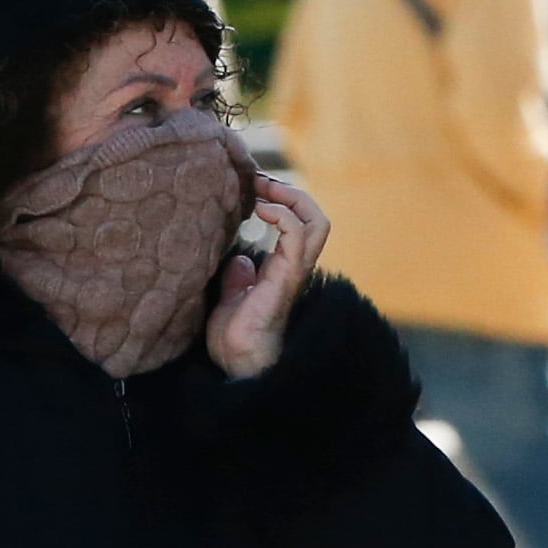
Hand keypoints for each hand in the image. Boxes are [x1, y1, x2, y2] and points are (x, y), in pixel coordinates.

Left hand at [206, 172, 331, 376]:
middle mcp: (295, 268)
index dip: (283, 201)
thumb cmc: (235, 341)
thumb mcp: (231, 301)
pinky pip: (298, 235)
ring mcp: (294, 272)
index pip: (300, 225)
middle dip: (291, 192)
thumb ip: (237, 280)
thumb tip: (239, 261)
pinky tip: (259, 210)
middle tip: (260, 182)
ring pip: (315, 222)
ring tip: (262, 189)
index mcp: (284, 270)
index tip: (254, 188)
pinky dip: (282, 214)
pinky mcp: (286, 278)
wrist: (236, 366)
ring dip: (290, 197)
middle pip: (316, 218)